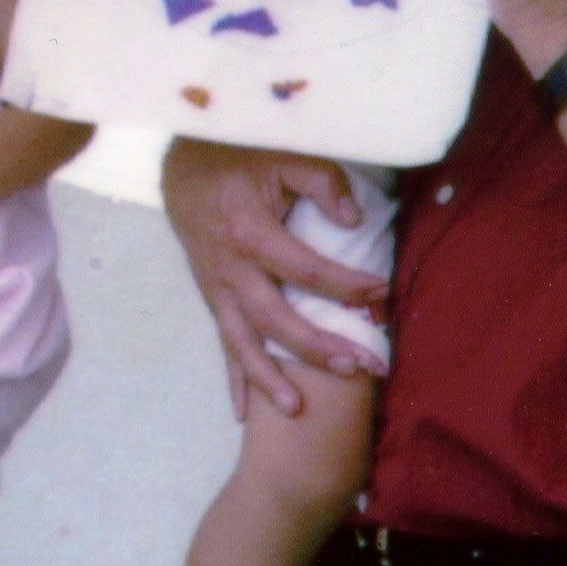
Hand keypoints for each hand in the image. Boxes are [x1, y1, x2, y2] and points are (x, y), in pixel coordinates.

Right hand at [160, 139, 388, 417]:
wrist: (185, 161)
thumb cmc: (243, 155)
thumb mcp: (286, 154)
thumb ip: (322, 183)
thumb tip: (353, 219)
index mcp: (251, 233)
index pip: (306, 269)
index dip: (346, 284)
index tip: (381, 293)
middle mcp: (230, 269)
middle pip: (276, 319)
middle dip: (317, 348)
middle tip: (358, 367)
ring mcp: (217, 287)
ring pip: (242, 342)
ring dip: (270, 377)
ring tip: (298, 409)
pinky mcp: (211, 296)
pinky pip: (222, 342)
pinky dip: (234, 377)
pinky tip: (244, 411)